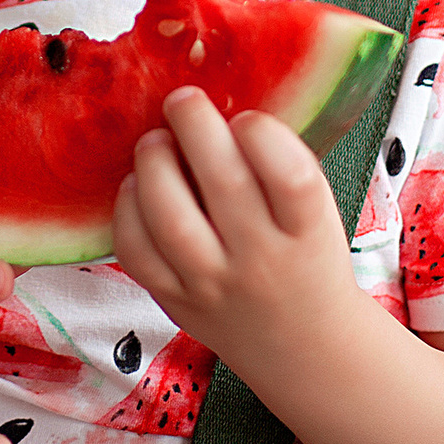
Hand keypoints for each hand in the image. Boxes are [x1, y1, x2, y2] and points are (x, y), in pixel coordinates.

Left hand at [111, 87, 363, 371]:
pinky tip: (136, 186)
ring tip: (155, 141)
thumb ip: (279, 165)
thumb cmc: (306, 256)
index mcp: (308, 231)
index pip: (290, 176)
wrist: (304, 347)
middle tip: (182, 100)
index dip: (262, 133)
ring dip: (155, 164)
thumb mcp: (316, 212)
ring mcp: (214, 285)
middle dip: (195, 125)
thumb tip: (221, 97)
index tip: (246, 117)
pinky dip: (127, 210)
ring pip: (171, 219)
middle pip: (223, 185)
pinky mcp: (175, 301)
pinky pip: (137, 253)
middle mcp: (262, 260)